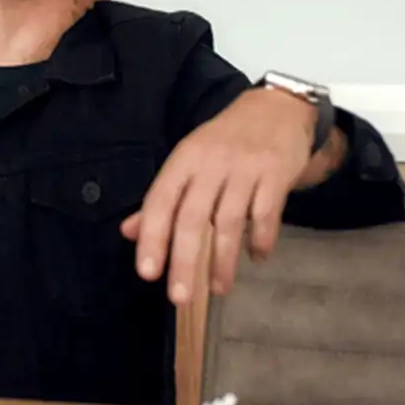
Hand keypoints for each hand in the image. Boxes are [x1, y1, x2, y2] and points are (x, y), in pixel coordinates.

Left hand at [120, 89, 335, 304]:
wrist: (276, 107)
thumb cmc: (224, 141)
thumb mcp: (188, 160)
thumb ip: (161, 199)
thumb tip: (128, 232)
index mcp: (184, 160)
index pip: (161, 201)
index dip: (152, 237)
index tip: (147, 272)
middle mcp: (211, 163)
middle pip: (193, 217)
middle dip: (185, 260)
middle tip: (180, 297)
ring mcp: (245, 168)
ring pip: (230, 221)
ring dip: (223, 260)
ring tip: (219, 289)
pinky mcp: (276, 174)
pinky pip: (266, 214)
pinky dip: (261, 240)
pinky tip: (257, 257)